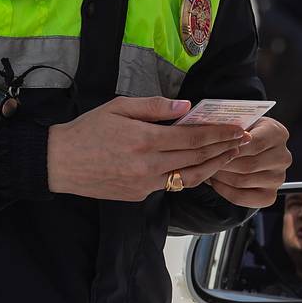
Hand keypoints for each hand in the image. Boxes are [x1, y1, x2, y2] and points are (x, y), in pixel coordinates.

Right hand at [47, 96, 249, 201]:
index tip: (237, 129)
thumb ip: (154, 107)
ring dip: (213, 167)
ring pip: (189, 177)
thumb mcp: (119, 107)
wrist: (58, 163)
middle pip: (196, 159)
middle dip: (223, 149)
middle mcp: (148, 166)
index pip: (192, 138)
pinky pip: (171, 186)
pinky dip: (190, 176)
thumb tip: (186, 107)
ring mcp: (144, 184)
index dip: (218, 134)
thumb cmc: (88, 129)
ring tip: (230, 156)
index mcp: (145, 140)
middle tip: (243, 141)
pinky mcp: (138, 195)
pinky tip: (200, 168)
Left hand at [208, 117, 290, 208]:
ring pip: (243, 181)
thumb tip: (217, 133)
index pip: (255, 143)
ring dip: (222, 176)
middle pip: (248, 165)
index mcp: (279, 134)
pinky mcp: (270, 195)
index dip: (232, 146)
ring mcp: (278, 178)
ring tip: (208, 168)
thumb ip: (234, 126)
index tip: (213, 145)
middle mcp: (283, 157)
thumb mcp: (242, 122)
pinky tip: (215, 182)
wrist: (252, 148)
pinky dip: (225, 190)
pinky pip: (242, 197)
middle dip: (223, 163)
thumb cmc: (245, 132)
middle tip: (206, 160)